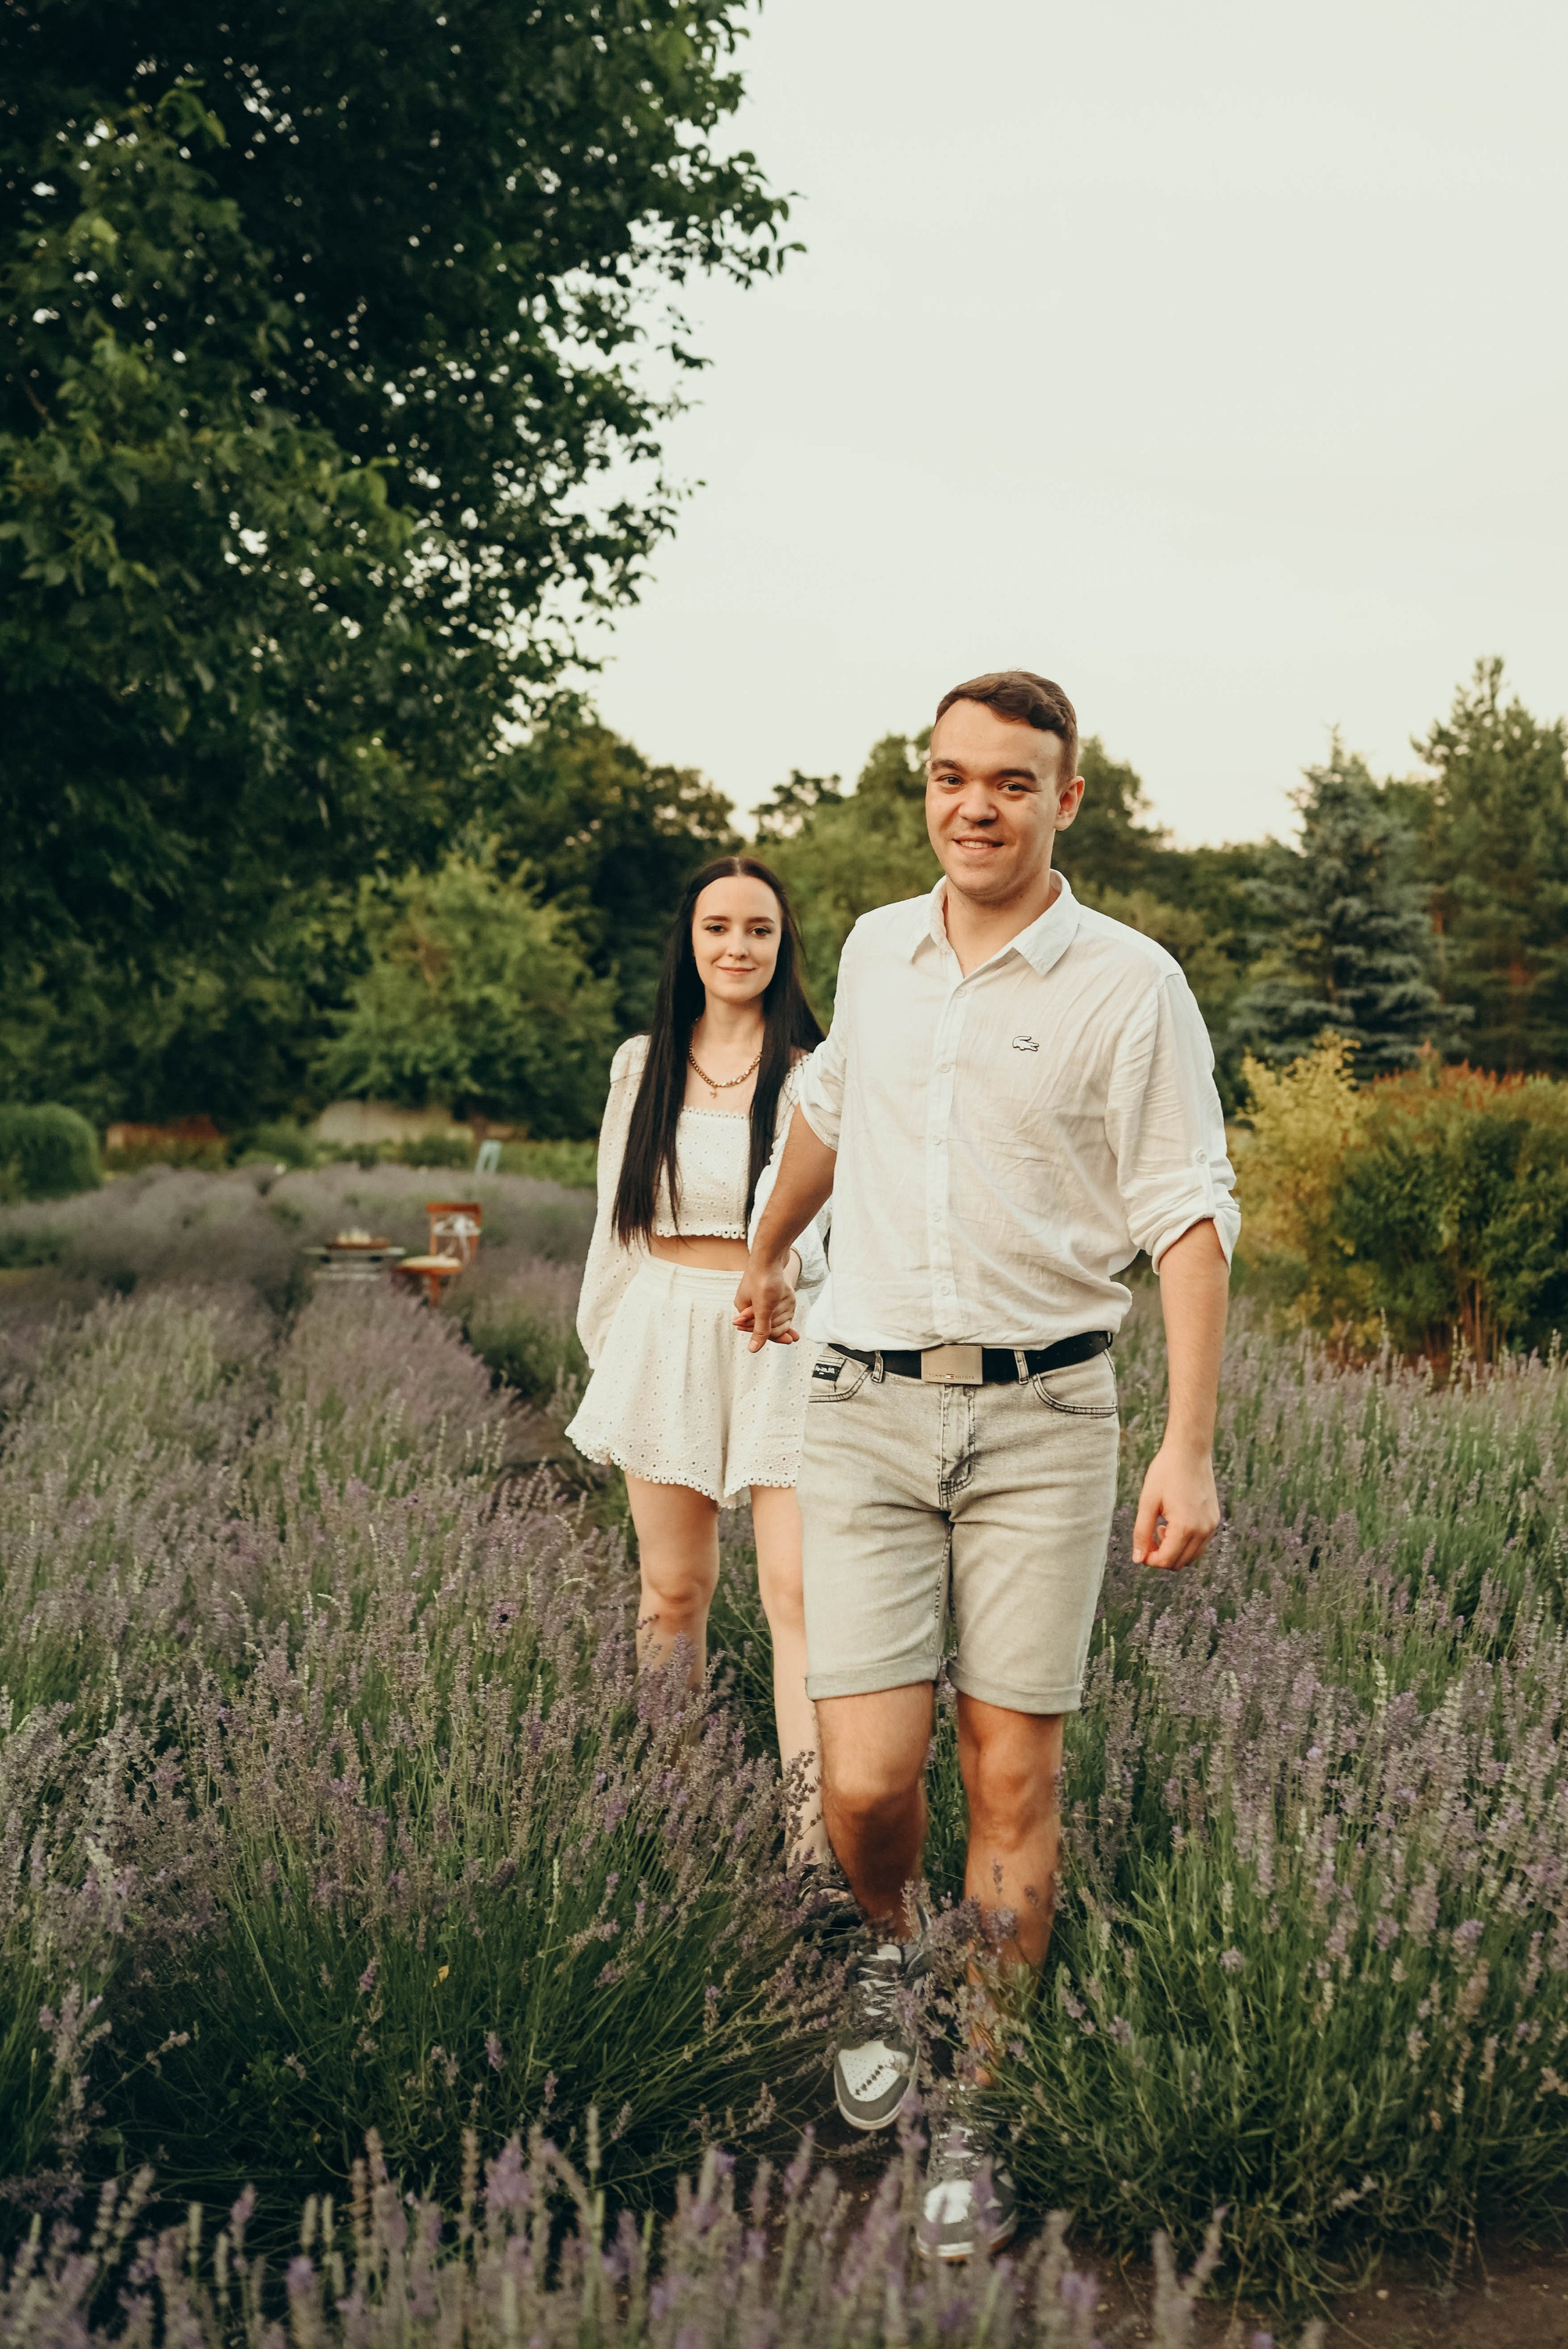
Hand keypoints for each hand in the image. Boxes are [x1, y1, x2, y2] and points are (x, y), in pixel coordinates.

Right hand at [734, 1252, 800, 1351]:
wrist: (771, 1253)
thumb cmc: (763, 1279)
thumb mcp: (763, 1308)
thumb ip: (759, 1329)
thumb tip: (752, 1350)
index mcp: (743, 1310)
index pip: (759, 1330)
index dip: (775, 1334)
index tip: (789, 1339)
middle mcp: (751, 1305)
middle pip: (769, 1323)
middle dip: (781, 1323)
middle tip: (793, 1335)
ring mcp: (761, 1297)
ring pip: (776, 1314)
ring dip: (785, 1311)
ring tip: (789, 1308)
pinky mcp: (770, 1290)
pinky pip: (780, 1304)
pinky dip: (786, 1306)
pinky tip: (793, 1316)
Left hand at [1132, 1444, 1220, 1570]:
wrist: (1189, 1451)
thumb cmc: (1165, 1473)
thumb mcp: (1147, 1502)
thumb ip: (1141, 1533)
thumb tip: (1138, 1559)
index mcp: (1184, 1527)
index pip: (1166, 1561)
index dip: (1150, 1560)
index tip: (1140, 1549)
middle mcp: (1202, 1530)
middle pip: (1180, 1563)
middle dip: (1161, 1557)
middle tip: (1148, 1538)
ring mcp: (1211, 1525)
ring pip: (1191, 1556)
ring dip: (1174, 1551)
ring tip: (1161, 1528)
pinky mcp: (1214, 1519)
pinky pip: (1200, 1544)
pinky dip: (1186, 1542)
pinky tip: (1173, 1523)